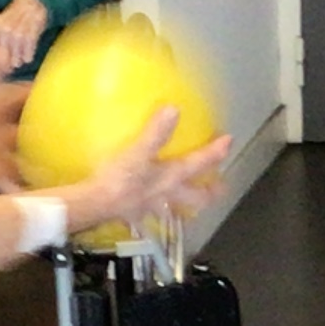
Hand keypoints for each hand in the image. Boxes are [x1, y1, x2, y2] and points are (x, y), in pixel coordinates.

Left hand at [0, 0, 51, 72]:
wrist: (32, 2)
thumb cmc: (14, 18)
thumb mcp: (1, 25)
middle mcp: (4, 27)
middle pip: (2, 53)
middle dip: (5, 64)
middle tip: (8, 69)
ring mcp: (18, 28)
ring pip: (16, 50)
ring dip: (17, 59)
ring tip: (18, 63)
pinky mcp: (32, 28)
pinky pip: (29, 45)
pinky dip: (28, 54)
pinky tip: (28, 59)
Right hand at [60, 107, 232, 231]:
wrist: (96, 206)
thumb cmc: (119, 181)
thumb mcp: (139, 152)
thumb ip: (156, 132)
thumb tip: (173, 109)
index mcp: (172, 179)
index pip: (200, 164)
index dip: (216, 153)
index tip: (228, 142)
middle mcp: (166, 196)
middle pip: (196, 199)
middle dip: (210, 193)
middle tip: (219, 187)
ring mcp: (150, 209)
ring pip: (176, 210)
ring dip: (184, 205)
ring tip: (187, 200)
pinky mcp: (132, 216)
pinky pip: (148, 213)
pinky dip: (152, 209)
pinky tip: (145, 202)